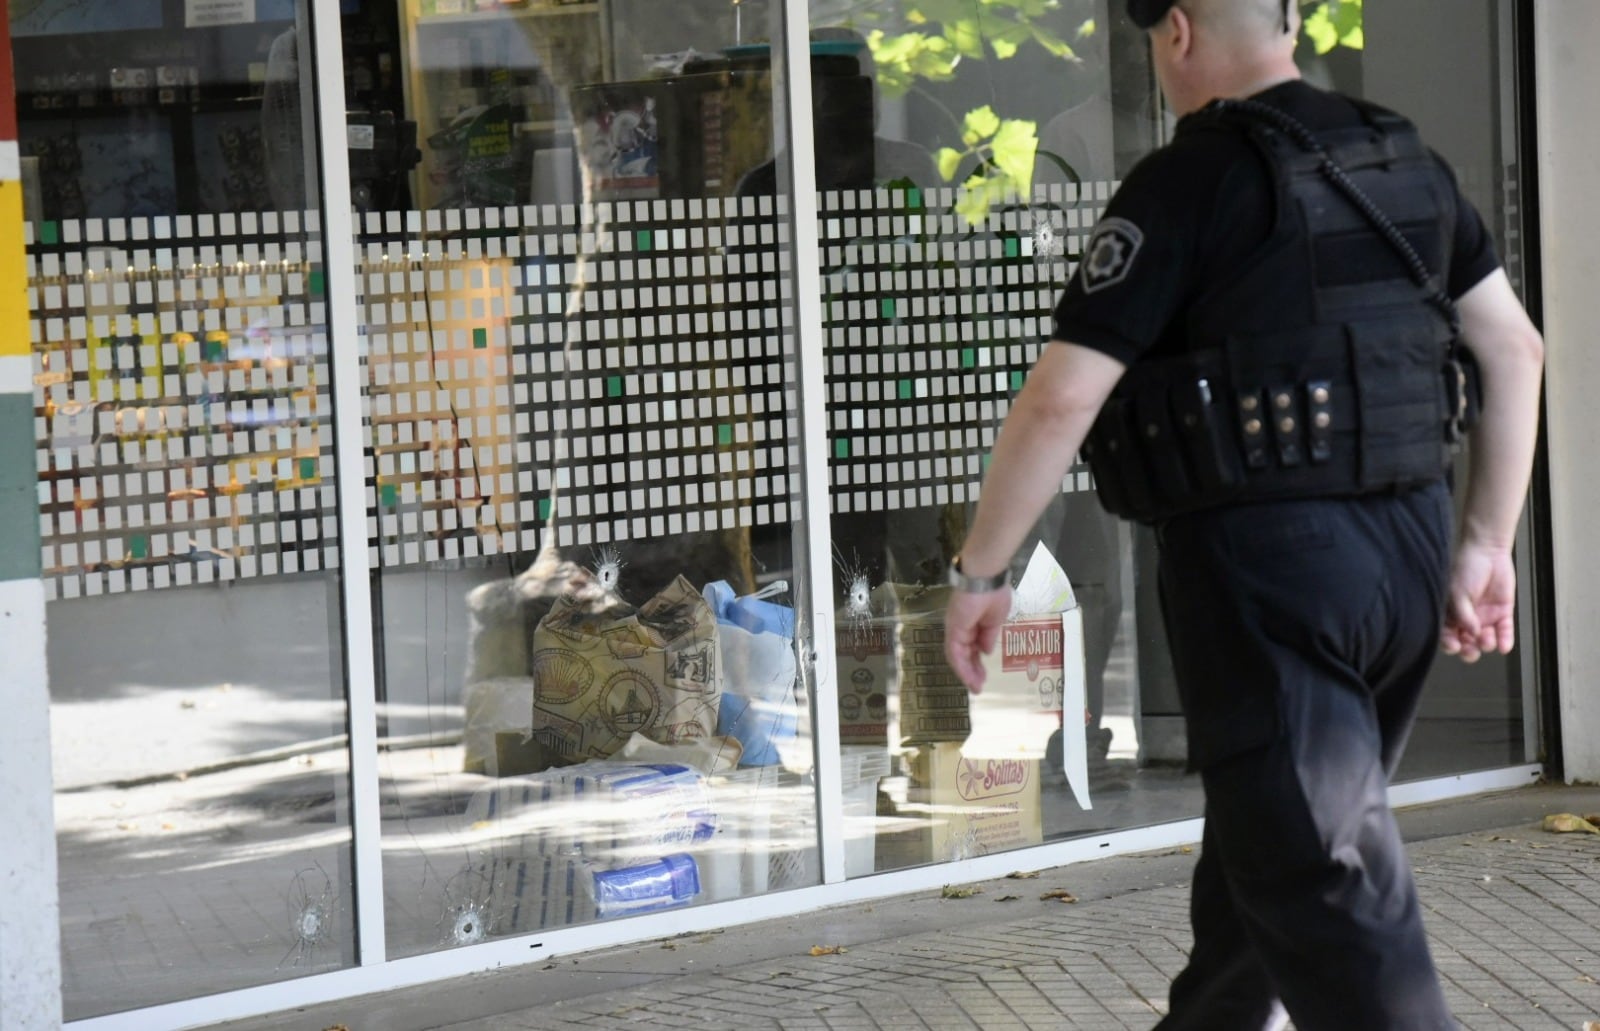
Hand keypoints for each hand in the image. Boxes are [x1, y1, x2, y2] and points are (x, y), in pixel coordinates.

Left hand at [944, 585, 1012, 693]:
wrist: (986, 578)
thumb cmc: (994, 593)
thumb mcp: (996, 620)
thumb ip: (989, 636)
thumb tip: (986, 651)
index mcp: (972, 623)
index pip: (972, 647)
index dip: (977, 662)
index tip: (985, 676)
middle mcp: (961, 627)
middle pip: (964, 654)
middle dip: (972, 671)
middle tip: (979, 687)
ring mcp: (955, 629)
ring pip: (958, 656)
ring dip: (966, 673)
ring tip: (976, 688)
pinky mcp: (953, 630)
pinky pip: (955, 652)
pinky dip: (961, 667)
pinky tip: (969, 679)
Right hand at [1440, 540, 1516, 662]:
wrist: (1488, 551)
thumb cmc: (1466, 568)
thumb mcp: (1458, 593)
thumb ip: (1462, 615)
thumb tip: (1470, 633)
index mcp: (1450, 613)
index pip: (1447, 635)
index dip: (1450, 643)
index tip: (1454, 645)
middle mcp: (1467, 618)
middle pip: (1466, 642)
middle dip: (1468, 650)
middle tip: (1471, 650)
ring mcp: (1485, 617)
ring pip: (1485, 640)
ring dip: (1486, 643)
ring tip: (1487, 637)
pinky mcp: (1502, 613)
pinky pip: (1505, 632)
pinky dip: (1505, 641)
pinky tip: (1504, 646)